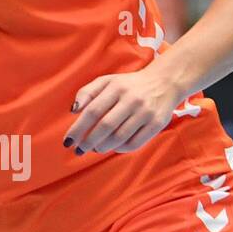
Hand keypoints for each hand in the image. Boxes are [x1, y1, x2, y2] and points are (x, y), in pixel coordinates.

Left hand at [64, 64, 182, 153]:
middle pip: (105, 126)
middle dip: (88, 141)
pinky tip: (113, 147)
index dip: (78, 128)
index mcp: (116, 87)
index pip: (92, 110)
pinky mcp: (157, 123)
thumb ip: (87, 92)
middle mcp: (132, 99)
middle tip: (79, 150)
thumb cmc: (129, 85)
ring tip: (95, 148)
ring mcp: (146, 112)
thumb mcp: (107, 81)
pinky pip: (135, 143)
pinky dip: (120, 149)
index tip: (68, 141)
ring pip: (119, 137)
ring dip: (103, 147)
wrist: (164, 82)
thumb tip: (73, 110)